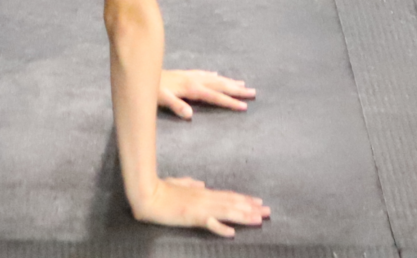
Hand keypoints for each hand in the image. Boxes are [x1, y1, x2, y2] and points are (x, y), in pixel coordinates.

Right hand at [135, 176, 269, 237]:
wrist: (147, 194)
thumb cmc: (161, 189)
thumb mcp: (178, 183)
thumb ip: (191, 184)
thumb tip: (202, 183)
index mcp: (202, 192)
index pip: (228, 195)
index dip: (244, 199)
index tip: (259, 202)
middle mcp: (205, 198)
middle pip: (232, 203)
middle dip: (251, 208)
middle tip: (268, 212)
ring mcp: (199, 208)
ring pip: (226, 212)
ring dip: (243, 216)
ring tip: (259, 220)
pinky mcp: (191, 217)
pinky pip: (208, 223)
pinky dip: (220, 228)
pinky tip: (232, 233)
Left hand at [159, 69, 256, 118]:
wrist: (143, 71)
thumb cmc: (151, 89)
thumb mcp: (161, 99)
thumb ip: (176, 105)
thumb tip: (190, 114)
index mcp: (192, 88)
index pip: (215, 97)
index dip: (229, 102)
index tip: (244, 107)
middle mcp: (194, 80)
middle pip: (220, 85)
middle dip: (237, 90)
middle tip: (254, 92)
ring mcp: (191, 76)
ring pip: (215, 79)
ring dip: (229, 82)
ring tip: (243, 84)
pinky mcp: (185, 74)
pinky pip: (205, 74)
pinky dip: (214, 76)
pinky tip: (218, 75)